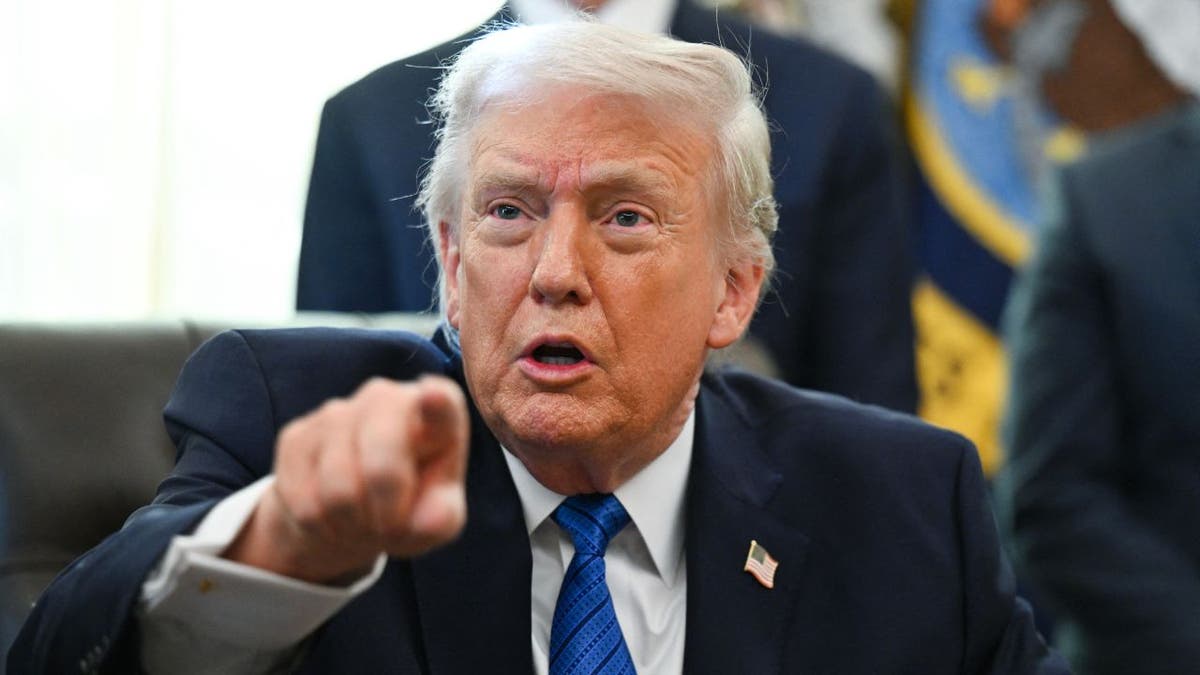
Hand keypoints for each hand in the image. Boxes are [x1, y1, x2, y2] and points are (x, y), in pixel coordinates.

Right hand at [224, 375, 468, 582]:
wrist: (355, 512)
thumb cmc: (411, 506)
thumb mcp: (437, 520)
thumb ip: (440, 518)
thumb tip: (427, 522)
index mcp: (438, 413)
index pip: (442, 400)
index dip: (437, 402)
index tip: (433, 396)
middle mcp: (386, 398)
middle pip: (382, 466)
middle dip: (386, 514)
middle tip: (390, 527)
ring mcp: (337, 412)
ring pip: (338, 489)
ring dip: (351, 523)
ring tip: (362, 520)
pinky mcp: (297, 435)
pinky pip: (304, 499)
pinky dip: (320, 524)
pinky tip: (333, 515)